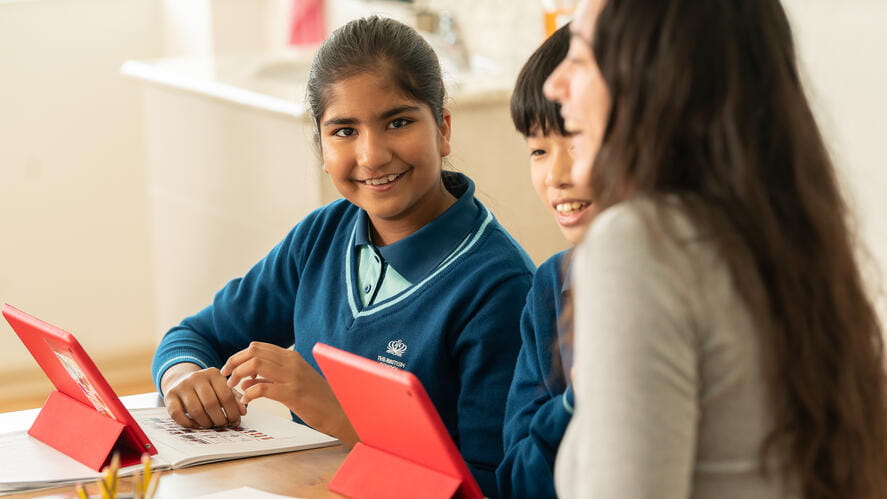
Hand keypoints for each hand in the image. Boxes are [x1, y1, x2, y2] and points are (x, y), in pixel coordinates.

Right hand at [160, 362, 245, 427]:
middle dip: (219, 418)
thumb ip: (234, 398)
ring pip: (195, 410)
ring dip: (205, 422)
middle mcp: (196, 377)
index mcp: (213, 373)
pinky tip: (196, 425)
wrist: (182, 380)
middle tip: (222, 425)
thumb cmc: (207, 387)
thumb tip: (243, 411)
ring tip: (211, 425)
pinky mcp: (169, 395)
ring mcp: (182, 386)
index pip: (226, 395)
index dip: (232, 411)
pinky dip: (188, 423)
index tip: (235, 421)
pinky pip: (177, 414)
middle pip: (211, 403)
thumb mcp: (222, 387)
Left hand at [221, 342, 358, 444]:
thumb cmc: (317, 399)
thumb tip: (246, 380)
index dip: (239, 356)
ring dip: (239, 376)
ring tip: (234, 388)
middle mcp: (292, 362)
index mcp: (292, 357)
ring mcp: (292, 377)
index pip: (259, 347)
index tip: (229, 369)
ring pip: (255, 365)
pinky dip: (249, 393)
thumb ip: (272, 377)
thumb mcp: (295, 381)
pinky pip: (262, 388)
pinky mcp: (293, 394)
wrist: (339, 412)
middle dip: (234, 362)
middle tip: (226, 377)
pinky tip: (246, 401)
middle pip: (254, 352)